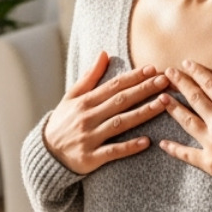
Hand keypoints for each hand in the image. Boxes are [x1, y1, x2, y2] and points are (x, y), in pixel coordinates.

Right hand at [42, 50, 171, 174]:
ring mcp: (89, 138)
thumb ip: (89, 77)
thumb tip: (104, 53)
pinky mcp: (90, 158)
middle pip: (120, 101)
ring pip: (120, 123)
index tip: (152, 69)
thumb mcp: (71, 97)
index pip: (113, 86)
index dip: (133, 77)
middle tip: (165, 81)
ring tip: (163, 104)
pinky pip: (113, 151)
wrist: (46, 153)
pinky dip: (129, 146)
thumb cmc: (62, 122)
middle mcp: (87, 117)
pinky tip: (146, 141)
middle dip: (144, 89)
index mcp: (84, 102)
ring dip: (143, 113)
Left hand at [159, 57, 211, 179]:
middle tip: (167, 73)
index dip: (197, 72)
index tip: (186, 63)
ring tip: (160, 98)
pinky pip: (187, 154)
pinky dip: (174, 149)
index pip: (211, 85)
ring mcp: (211, 142)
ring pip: (187, 121)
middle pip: (195, 98)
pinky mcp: (208, 162)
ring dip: (173, 109)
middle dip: (180, 84)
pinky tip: (162, 144)